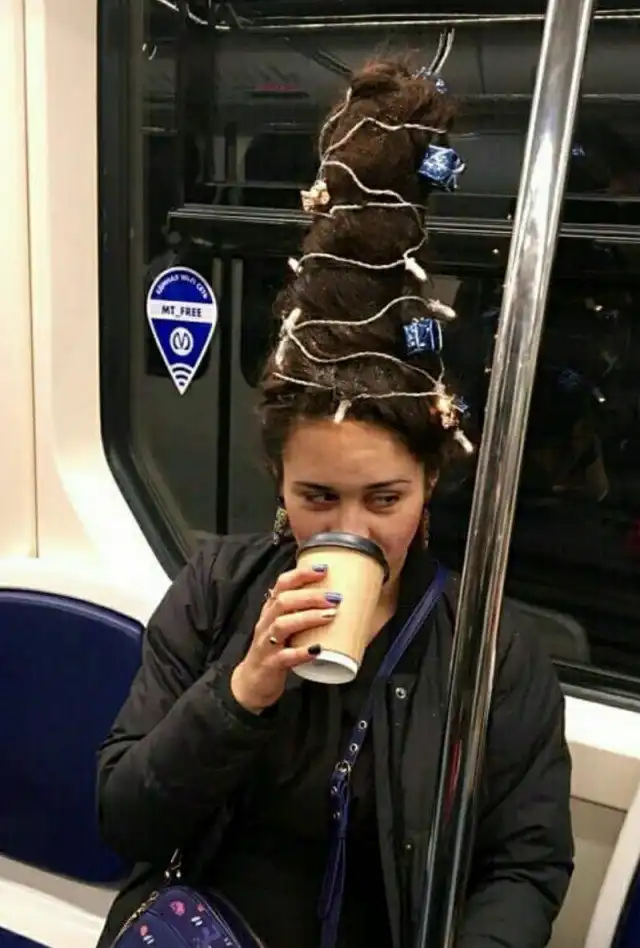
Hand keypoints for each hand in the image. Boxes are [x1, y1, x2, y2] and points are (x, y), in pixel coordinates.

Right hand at [230, 564, 339, 712]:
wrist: (252, 682)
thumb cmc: (275, 650)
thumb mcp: (285, 627)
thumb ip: (303, 613)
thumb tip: (337, 601)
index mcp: (270, 611)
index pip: (282, 584)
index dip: (301, 574)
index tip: (324, 569)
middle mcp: (266, 623)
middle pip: (284, 601)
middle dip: (310, 596)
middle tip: (334, 597)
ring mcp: (266, 644)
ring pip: (282, 625)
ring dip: (307, 618)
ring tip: (330, 616)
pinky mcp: (270, 664)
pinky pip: (285, 657)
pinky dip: (301, 652)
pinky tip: (317, 649)